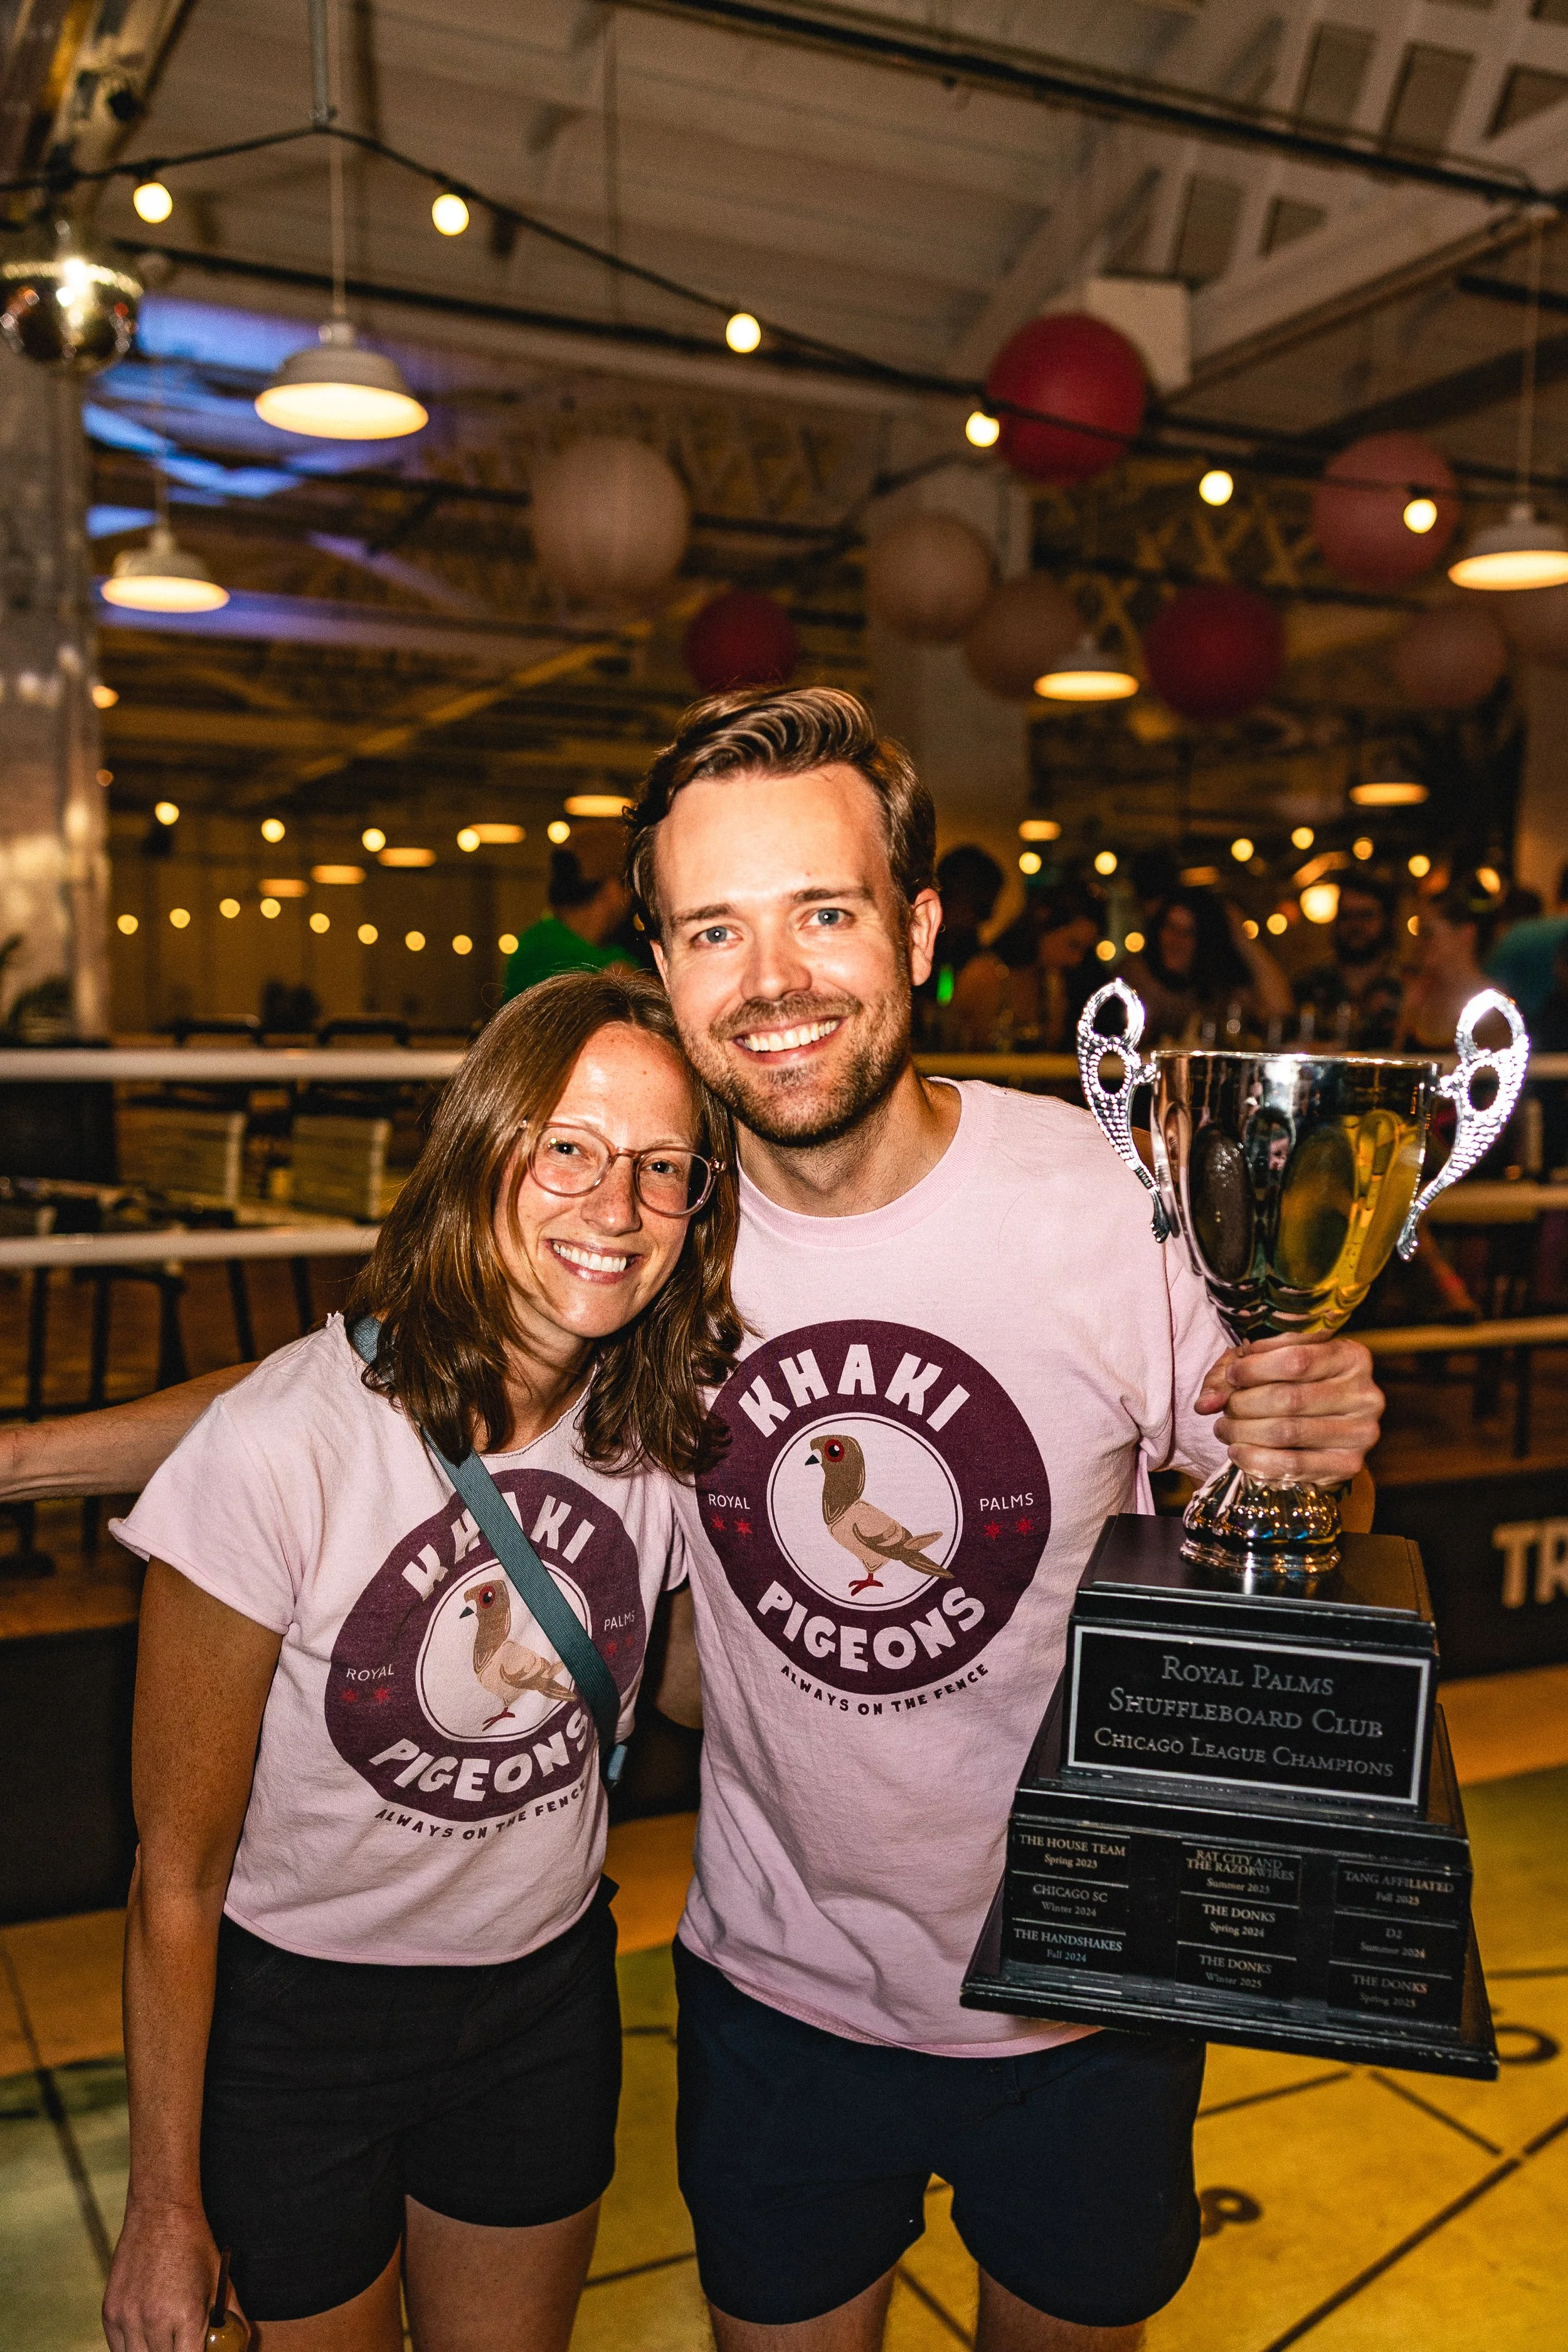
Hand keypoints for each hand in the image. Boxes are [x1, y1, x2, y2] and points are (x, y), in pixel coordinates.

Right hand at [103, 2195, 230, 2351]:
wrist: (160, 2212)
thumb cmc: (194, 2245)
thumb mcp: (220, 2280)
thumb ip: (231, 2317)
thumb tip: (242, 2341)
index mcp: (186, 2315)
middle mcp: (153, 2321)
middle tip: (183, 2344)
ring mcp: (128, 2317)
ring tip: (166, 2342)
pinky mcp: (110, 2312)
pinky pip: (118, 2348)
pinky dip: (131, 2349)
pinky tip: (146, 2339)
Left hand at [1194, 1333, 1383, 1484]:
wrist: (1324, 1429)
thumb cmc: (1295, 1385)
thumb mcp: (1270, 1364)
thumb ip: (1235, 1372)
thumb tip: (1206, 1402)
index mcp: (1351, 1357)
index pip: (1296, 1359)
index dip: (1254, 1368)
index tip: (1232, 1374)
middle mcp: (1365, 1394)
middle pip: (1289, 1398)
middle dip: (1244, 1403)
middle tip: (1225, 1407)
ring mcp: (1361, 1432)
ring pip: (1287, 1432)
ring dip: (1243, 1432)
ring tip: (1224, 1428)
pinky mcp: (1350, 1465)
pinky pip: (1293, 1465)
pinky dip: (1256, 1459)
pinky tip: (1237, 1451)